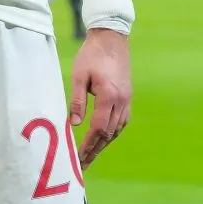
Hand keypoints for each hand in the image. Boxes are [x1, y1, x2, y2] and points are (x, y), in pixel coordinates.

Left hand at [69, 28, 130, 170]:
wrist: (111, 37)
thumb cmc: (92, 54)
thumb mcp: (79, 75)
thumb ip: (77, 100)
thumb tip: (74, 125)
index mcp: (109, 96)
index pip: (98, 128)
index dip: (88, 145)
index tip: (78, 158)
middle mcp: (122, 101)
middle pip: (108, 134)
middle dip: (95, 151)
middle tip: (83, 165)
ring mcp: (127, 100)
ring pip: (117, 130)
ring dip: (104, 144)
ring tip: (90, 156)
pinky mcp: (128, 97)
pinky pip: (121, 122)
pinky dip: (112, 133)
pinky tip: (103, 138)